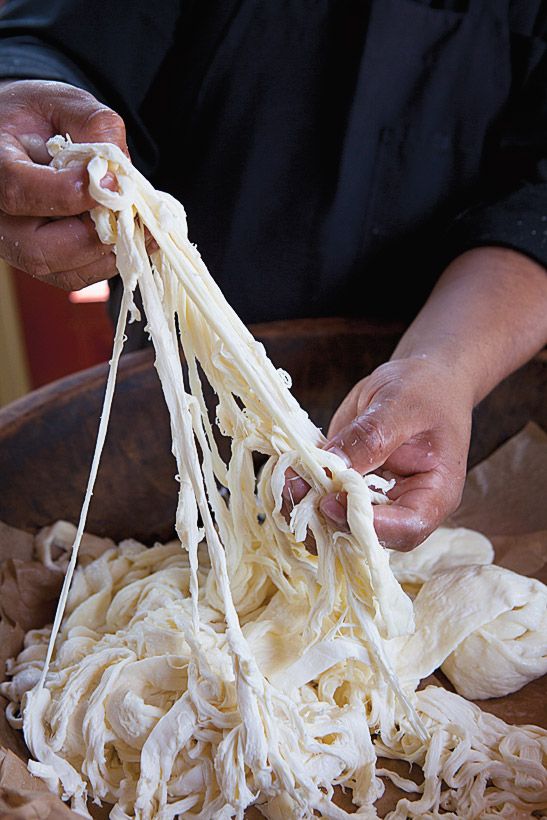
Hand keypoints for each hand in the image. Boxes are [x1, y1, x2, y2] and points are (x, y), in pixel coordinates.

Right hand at [0, 79, 127, 289]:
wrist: (23, 137)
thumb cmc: (36, 117)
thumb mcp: (60, 102)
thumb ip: (91, 125)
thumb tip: (117, 168)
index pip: (19, 192)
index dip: (68, 194)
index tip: (110, 180)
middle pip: (39, 249)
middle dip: (93, 235)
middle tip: (128, 210)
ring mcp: (18, 246)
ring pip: (63, 270)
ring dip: (108, 251)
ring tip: (137, 222)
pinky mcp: (43, 262)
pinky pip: (77, 276)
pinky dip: (109, 261)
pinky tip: (131, 235)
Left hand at [283, 356, 472, 550]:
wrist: (420, 379)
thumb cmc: (424, 391)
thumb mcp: (401, 406)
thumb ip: (372, 437)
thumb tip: (336, 467)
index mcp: (433, 494)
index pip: (406, 529)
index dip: (367, 526)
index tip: (332, 502)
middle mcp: (402, 507)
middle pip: (366, 536)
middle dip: (326, 520)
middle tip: (296, 489)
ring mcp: (373, 500)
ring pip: (336, 526)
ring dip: (306, 510)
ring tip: (287, 477)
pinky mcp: (347, 486)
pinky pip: (322, 501)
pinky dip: (301, 491)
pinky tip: (287, 470)